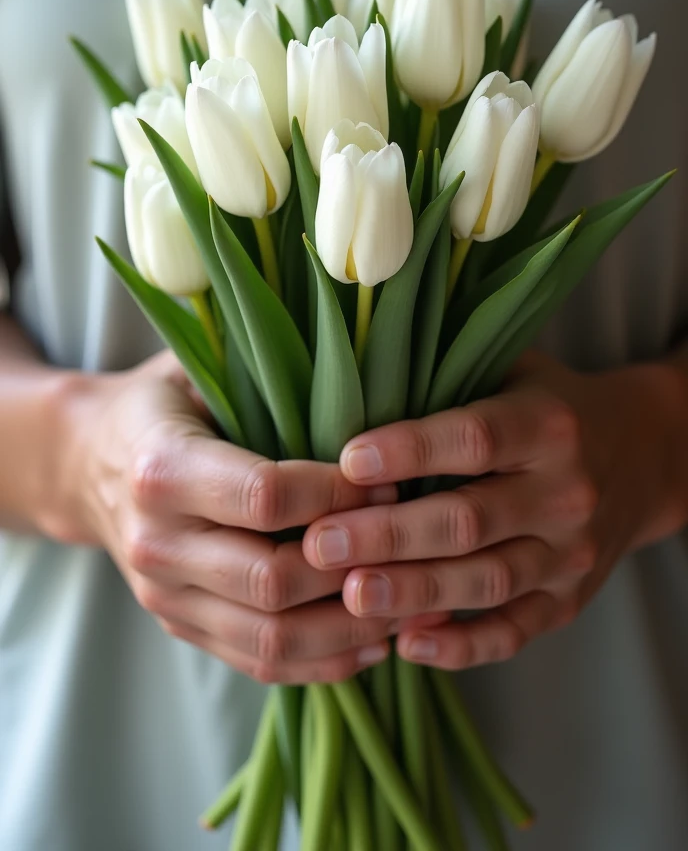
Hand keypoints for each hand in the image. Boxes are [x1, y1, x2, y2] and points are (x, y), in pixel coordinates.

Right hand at [49, 352, 400, 683]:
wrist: (88, 465)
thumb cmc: (166, 404)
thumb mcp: (199, 368)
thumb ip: (262, 372)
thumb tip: (365, 377)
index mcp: (161, 470)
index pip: (265, 497)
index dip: (337, 494)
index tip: (388, 482)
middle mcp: (156, 543)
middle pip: (272, 580)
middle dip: (355, 565)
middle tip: (411, 544)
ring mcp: (165, 597)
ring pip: (272, 639)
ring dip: (352, 627)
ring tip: (410, 601)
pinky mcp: (181, 627)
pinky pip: (259, 665)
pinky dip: (324, 661)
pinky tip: (373, 640)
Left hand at [303, 351, 687, 670]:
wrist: (643, 455)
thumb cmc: (548, 405)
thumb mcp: (514, 373)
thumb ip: (452, 381)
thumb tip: (355, 390)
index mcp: (548, 425)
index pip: (476, 439)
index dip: (411, 450)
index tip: (348, 461)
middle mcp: (567, 491)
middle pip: (470, 520)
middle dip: (390, 535)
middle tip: (320, 544)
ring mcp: (571, 553)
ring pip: (487, 582)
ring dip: (415, 592)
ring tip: (351, 596)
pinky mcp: (569, 599)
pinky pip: (515, 632)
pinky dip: (463, 646)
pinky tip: (408, 644)